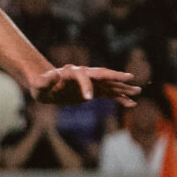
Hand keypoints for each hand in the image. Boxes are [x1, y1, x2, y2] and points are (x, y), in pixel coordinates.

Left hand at [24, 65, 139, 105]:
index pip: (83, 77)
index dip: (86, 86)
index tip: (88, 99)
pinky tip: (131, 104)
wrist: (45, 87)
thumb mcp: (39, 84)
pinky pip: (109, 94)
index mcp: (72, 72)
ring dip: (123, 88)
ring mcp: (91, 83)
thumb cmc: (40, 85)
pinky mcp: (94, 91)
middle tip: (130, 78)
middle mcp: (85, 75)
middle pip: (103, 74)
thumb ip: (44, 80)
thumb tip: (53, 74)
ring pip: (110, 84)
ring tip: (138, 92)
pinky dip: (120, 98)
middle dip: (116, 77)